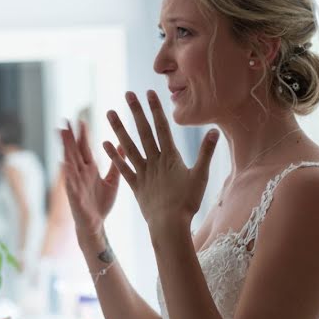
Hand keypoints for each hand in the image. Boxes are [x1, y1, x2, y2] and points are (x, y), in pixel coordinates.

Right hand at [59, 120, 120, 237]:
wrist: (96, 225)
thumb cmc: (102, 203)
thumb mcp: (112, 180)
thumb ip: (116, 163)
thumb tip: (122, 144)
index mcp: (90, 169)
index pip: (84, 148)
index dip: (82, 135)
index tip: (80, 120)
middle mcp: (81, 173)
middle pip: (74, 151)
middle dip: (70, 136)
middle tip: (65, 120)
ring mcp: (76, 183)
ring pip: (70, 162)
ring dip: (65, 148)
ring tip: (61, 135)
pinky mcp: (75, 195)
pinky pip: (70, 182)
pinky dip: (67, 173)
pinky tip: (64, 162)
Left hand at [104, 91, 218, 228]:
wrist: (169, 226)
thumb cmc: (187, 203)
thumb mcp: (200, 176)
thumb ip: (206, 153)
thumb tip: (214, 131)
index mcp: (170, 157)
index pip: (162, 128)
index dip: (155, 109)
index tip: (149, 93)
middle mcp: (154, 161)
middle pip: (143, 132)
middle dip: (136, 112)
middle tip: (127, 94)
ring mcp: (142, 173)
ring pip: (128, 146)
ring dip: (119, 128)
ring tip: (110, 112)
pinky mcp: (135, 185)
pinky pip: (122, 168)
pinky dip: (113, 156)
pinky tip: (105, 143)